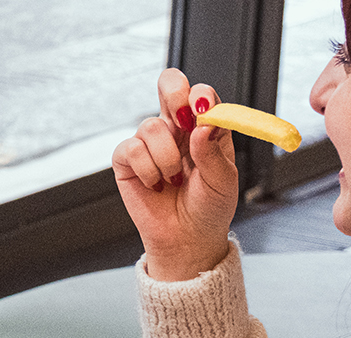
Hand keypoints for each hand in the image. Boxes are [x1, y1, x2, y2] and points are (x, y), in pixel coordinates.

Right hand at [111, 68, 237, 280]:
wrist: (187, 239)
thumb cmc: (209, 208)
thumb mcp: (223, 180)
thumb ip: (213, 151)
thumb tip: (203, 124)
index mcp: (204, 127)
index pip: (201, 94)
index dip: (199, 95)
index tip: (201, 110)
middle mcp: (177, 129)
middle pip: (169, 85)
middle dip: (174, 93)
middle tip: (181, 119)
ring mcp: (150, 143)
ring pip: (150, 126)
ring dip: (165, 157)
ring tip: (173, 179)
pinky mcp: (127, 161)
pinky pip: (130, 149)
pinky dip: (146, 169)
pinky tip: (155, 184)